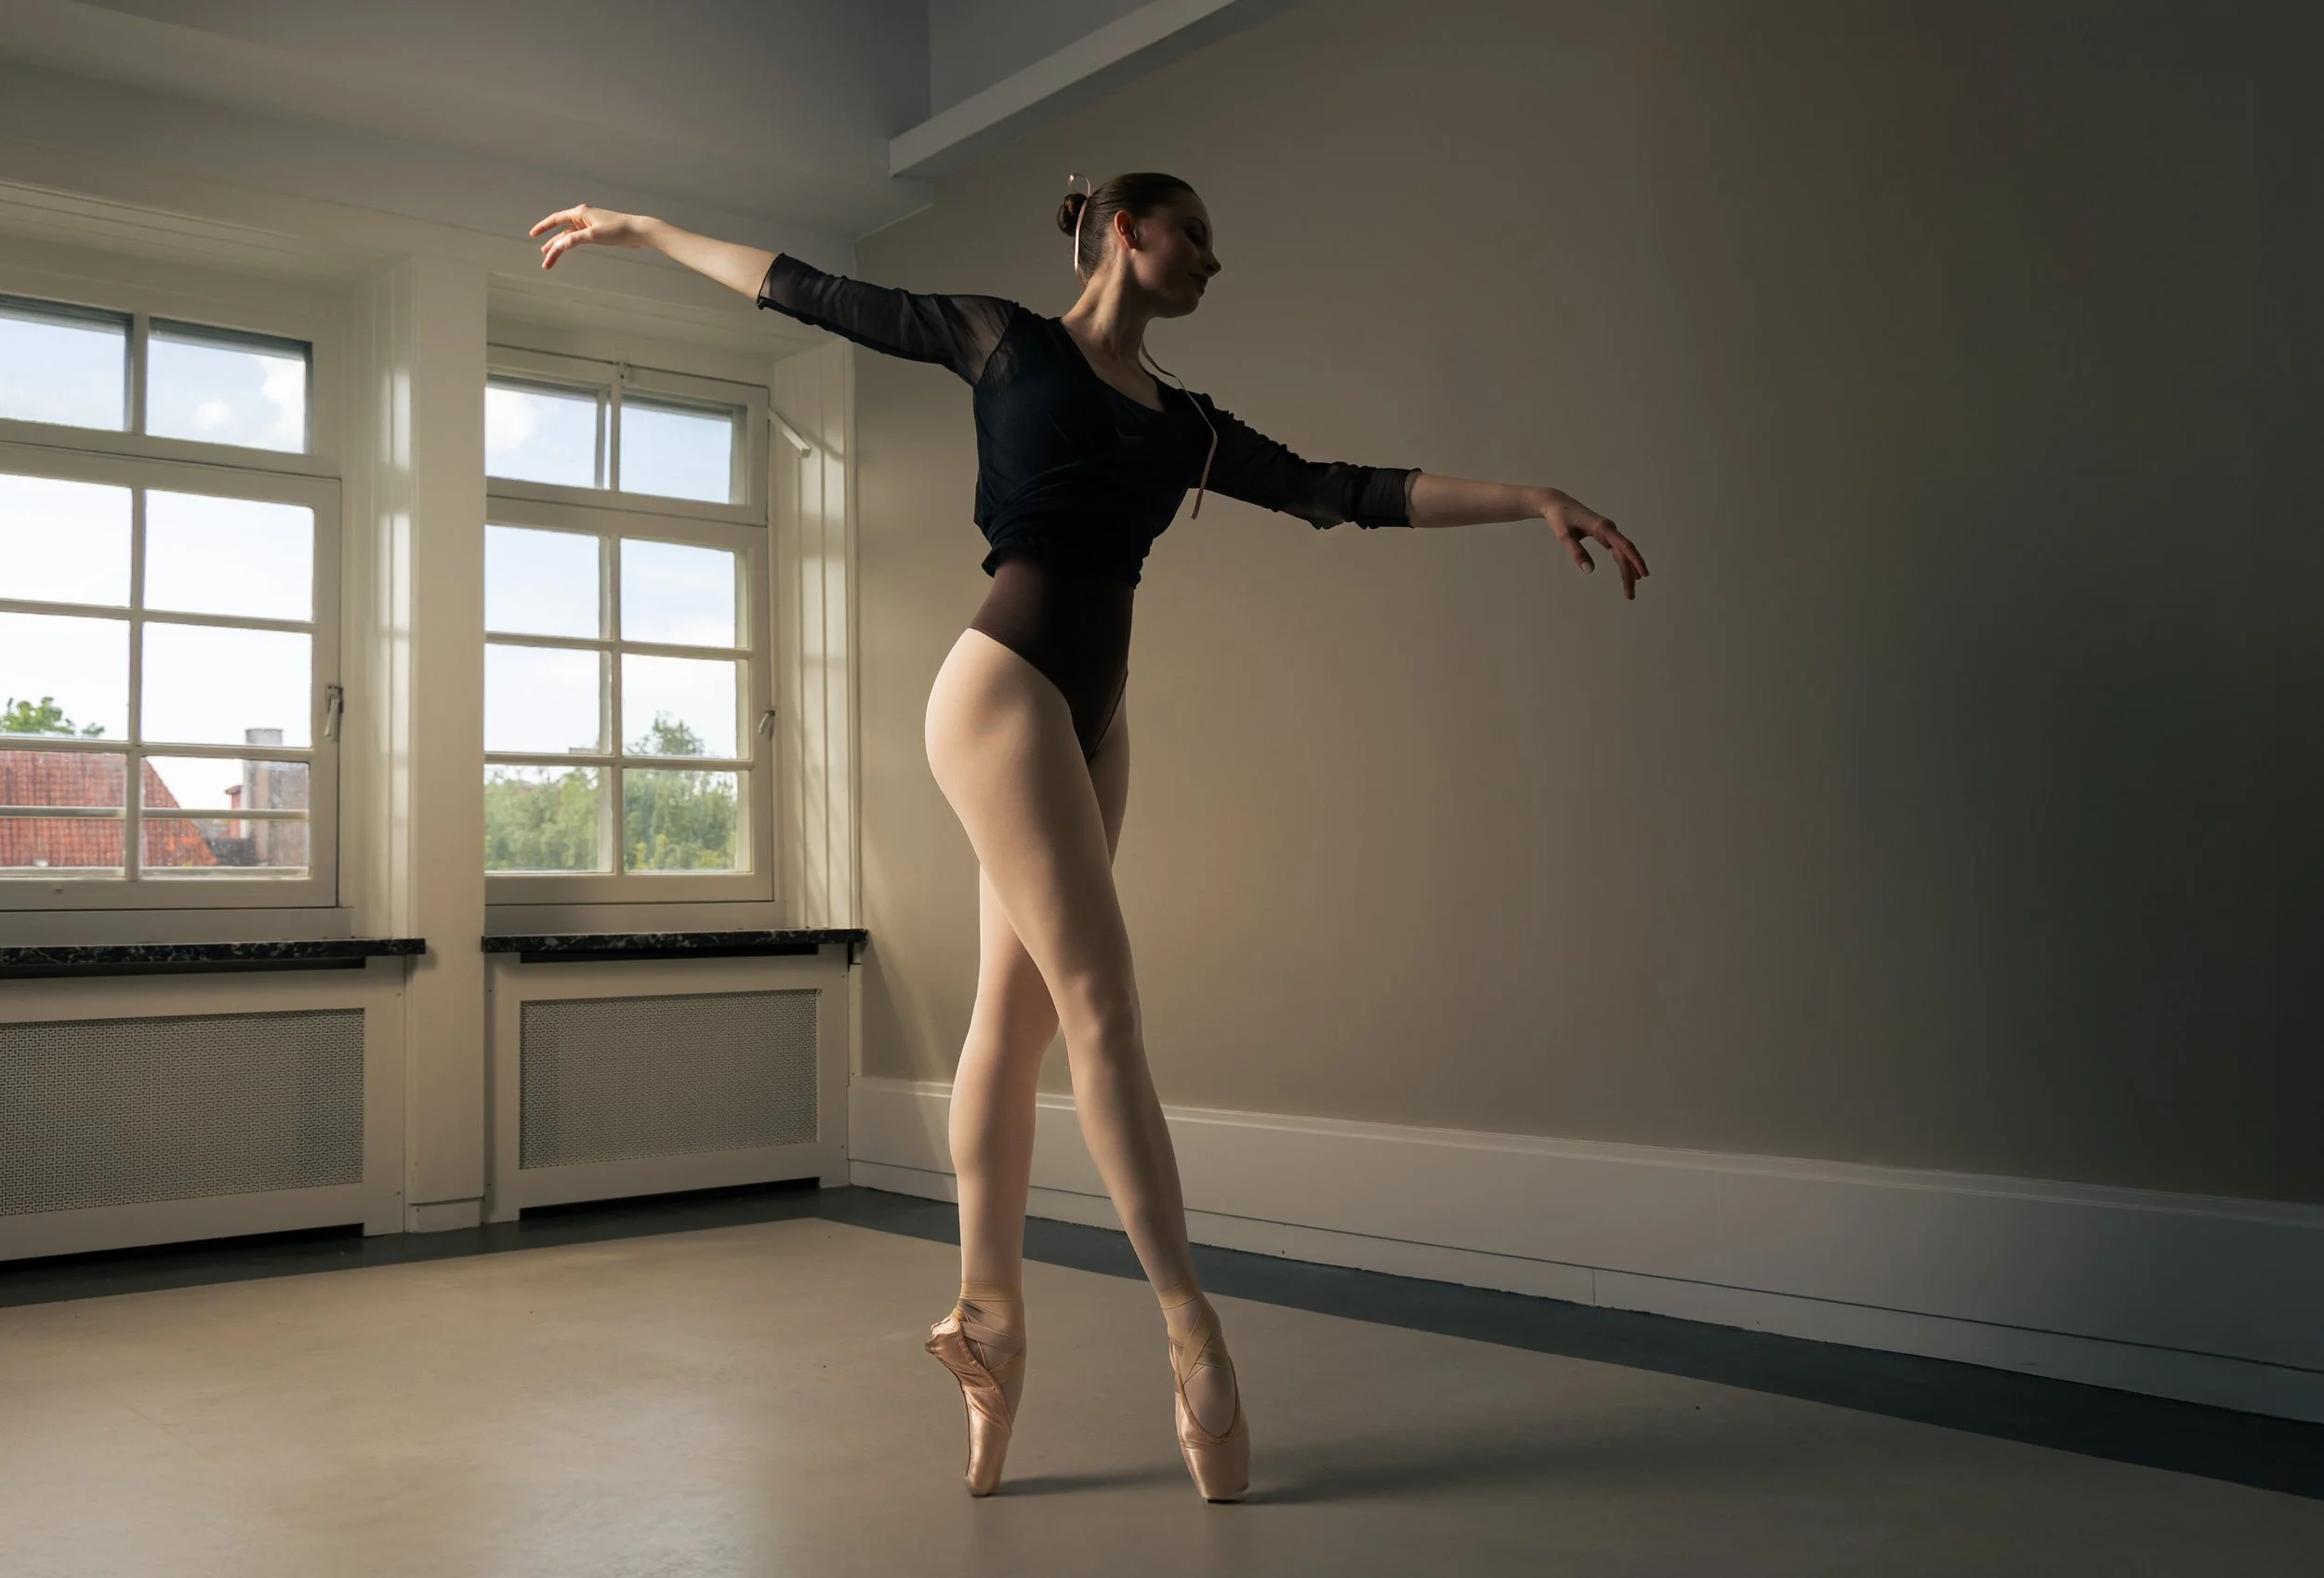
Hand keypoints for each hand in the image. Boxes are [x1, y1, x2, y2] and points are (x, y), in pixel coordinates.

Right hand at [529, 205, 652, 269]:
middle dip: (552, 247)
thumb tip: (559, 245)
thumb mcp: (594, 235)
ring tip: (550, 259)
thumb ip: (575, 240)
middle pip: (562, 233)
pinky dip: (571, 245)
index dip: (543, 227)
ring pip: (570, 238)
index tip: (533, 235)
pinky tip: (566, 250)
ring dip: (561, 248)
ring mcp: (589, 225)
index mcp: (580, 213)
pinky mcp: (596, 232)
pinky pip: (578, 239)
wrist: (638, 231)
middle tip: (545, 262)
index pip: (556, 220)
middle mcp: (583, 217)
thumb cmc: (618, 230)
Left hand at [1541, 488, 1648, 598]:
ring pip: (1623, 554)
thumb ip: (1576, 552)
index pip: (1624, 545)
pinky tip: (1629, 574)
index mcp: (1602, 528)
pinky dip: (1623, 563)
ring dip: (1628, 571)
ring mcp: (1608, 532)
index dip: (1635, 560)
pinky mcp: (1604, 535)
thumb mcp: (1564, 536)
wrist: (1557, 503)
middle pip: (1625, 554)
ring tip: (1630, 591)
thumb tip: (1590, 571)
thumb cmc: (1560, 518)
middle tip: (1630, 596)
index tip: (1643, 574)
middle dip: (1630, 574)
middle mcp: (1609, 529)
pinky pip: (1618, 551)